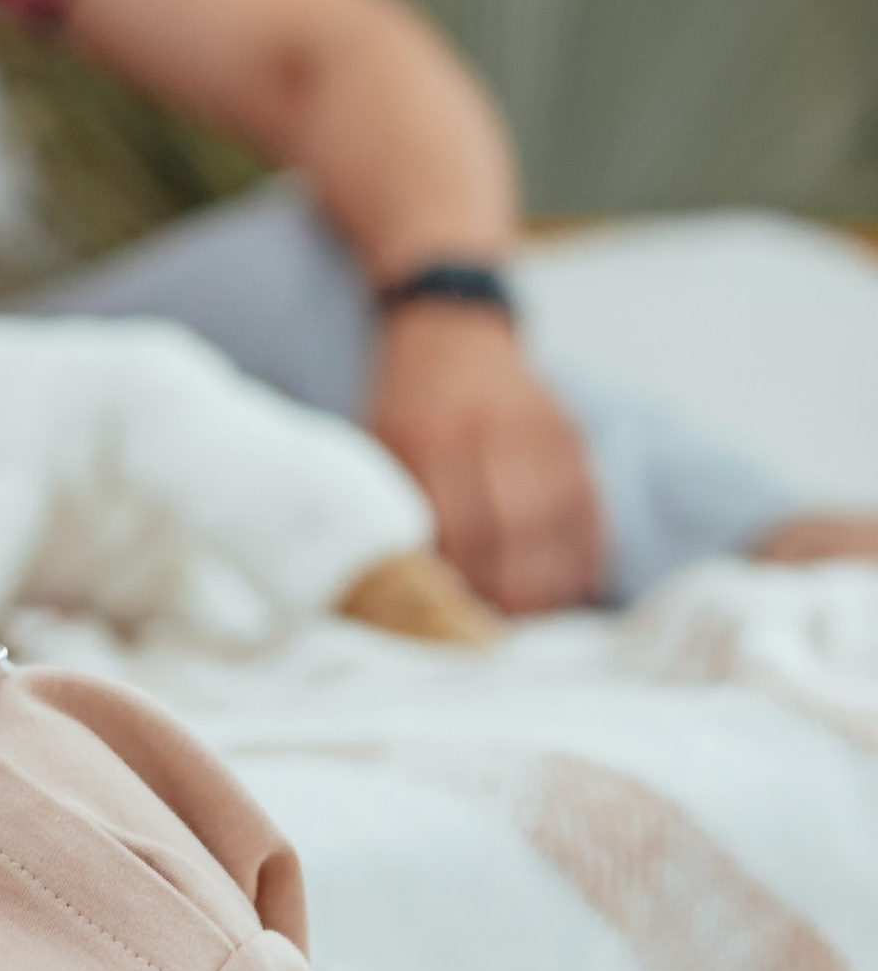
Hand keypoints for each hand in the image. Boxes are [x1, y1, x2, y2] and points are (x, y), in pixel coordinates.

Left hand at [367, 307, 603, 614]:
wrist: (449, 332)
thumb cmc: (403, 408)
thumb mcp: (379, 446)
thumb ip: (390, 509)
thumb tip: (401, 591)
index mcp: (428, 435)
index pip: (453, 527)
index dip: (457, 584)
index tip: (449, 624)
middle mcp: (489, 429)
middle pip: (513, 531)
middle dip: (507, 593)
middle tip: (494, 637)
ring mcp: (539, 429)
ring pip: (558, 524)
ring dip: (549, 584)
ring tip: (531, 623)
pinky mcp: (573, 434)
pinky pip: (591, 506)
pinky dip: (585, 555)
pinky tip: (571, 589)